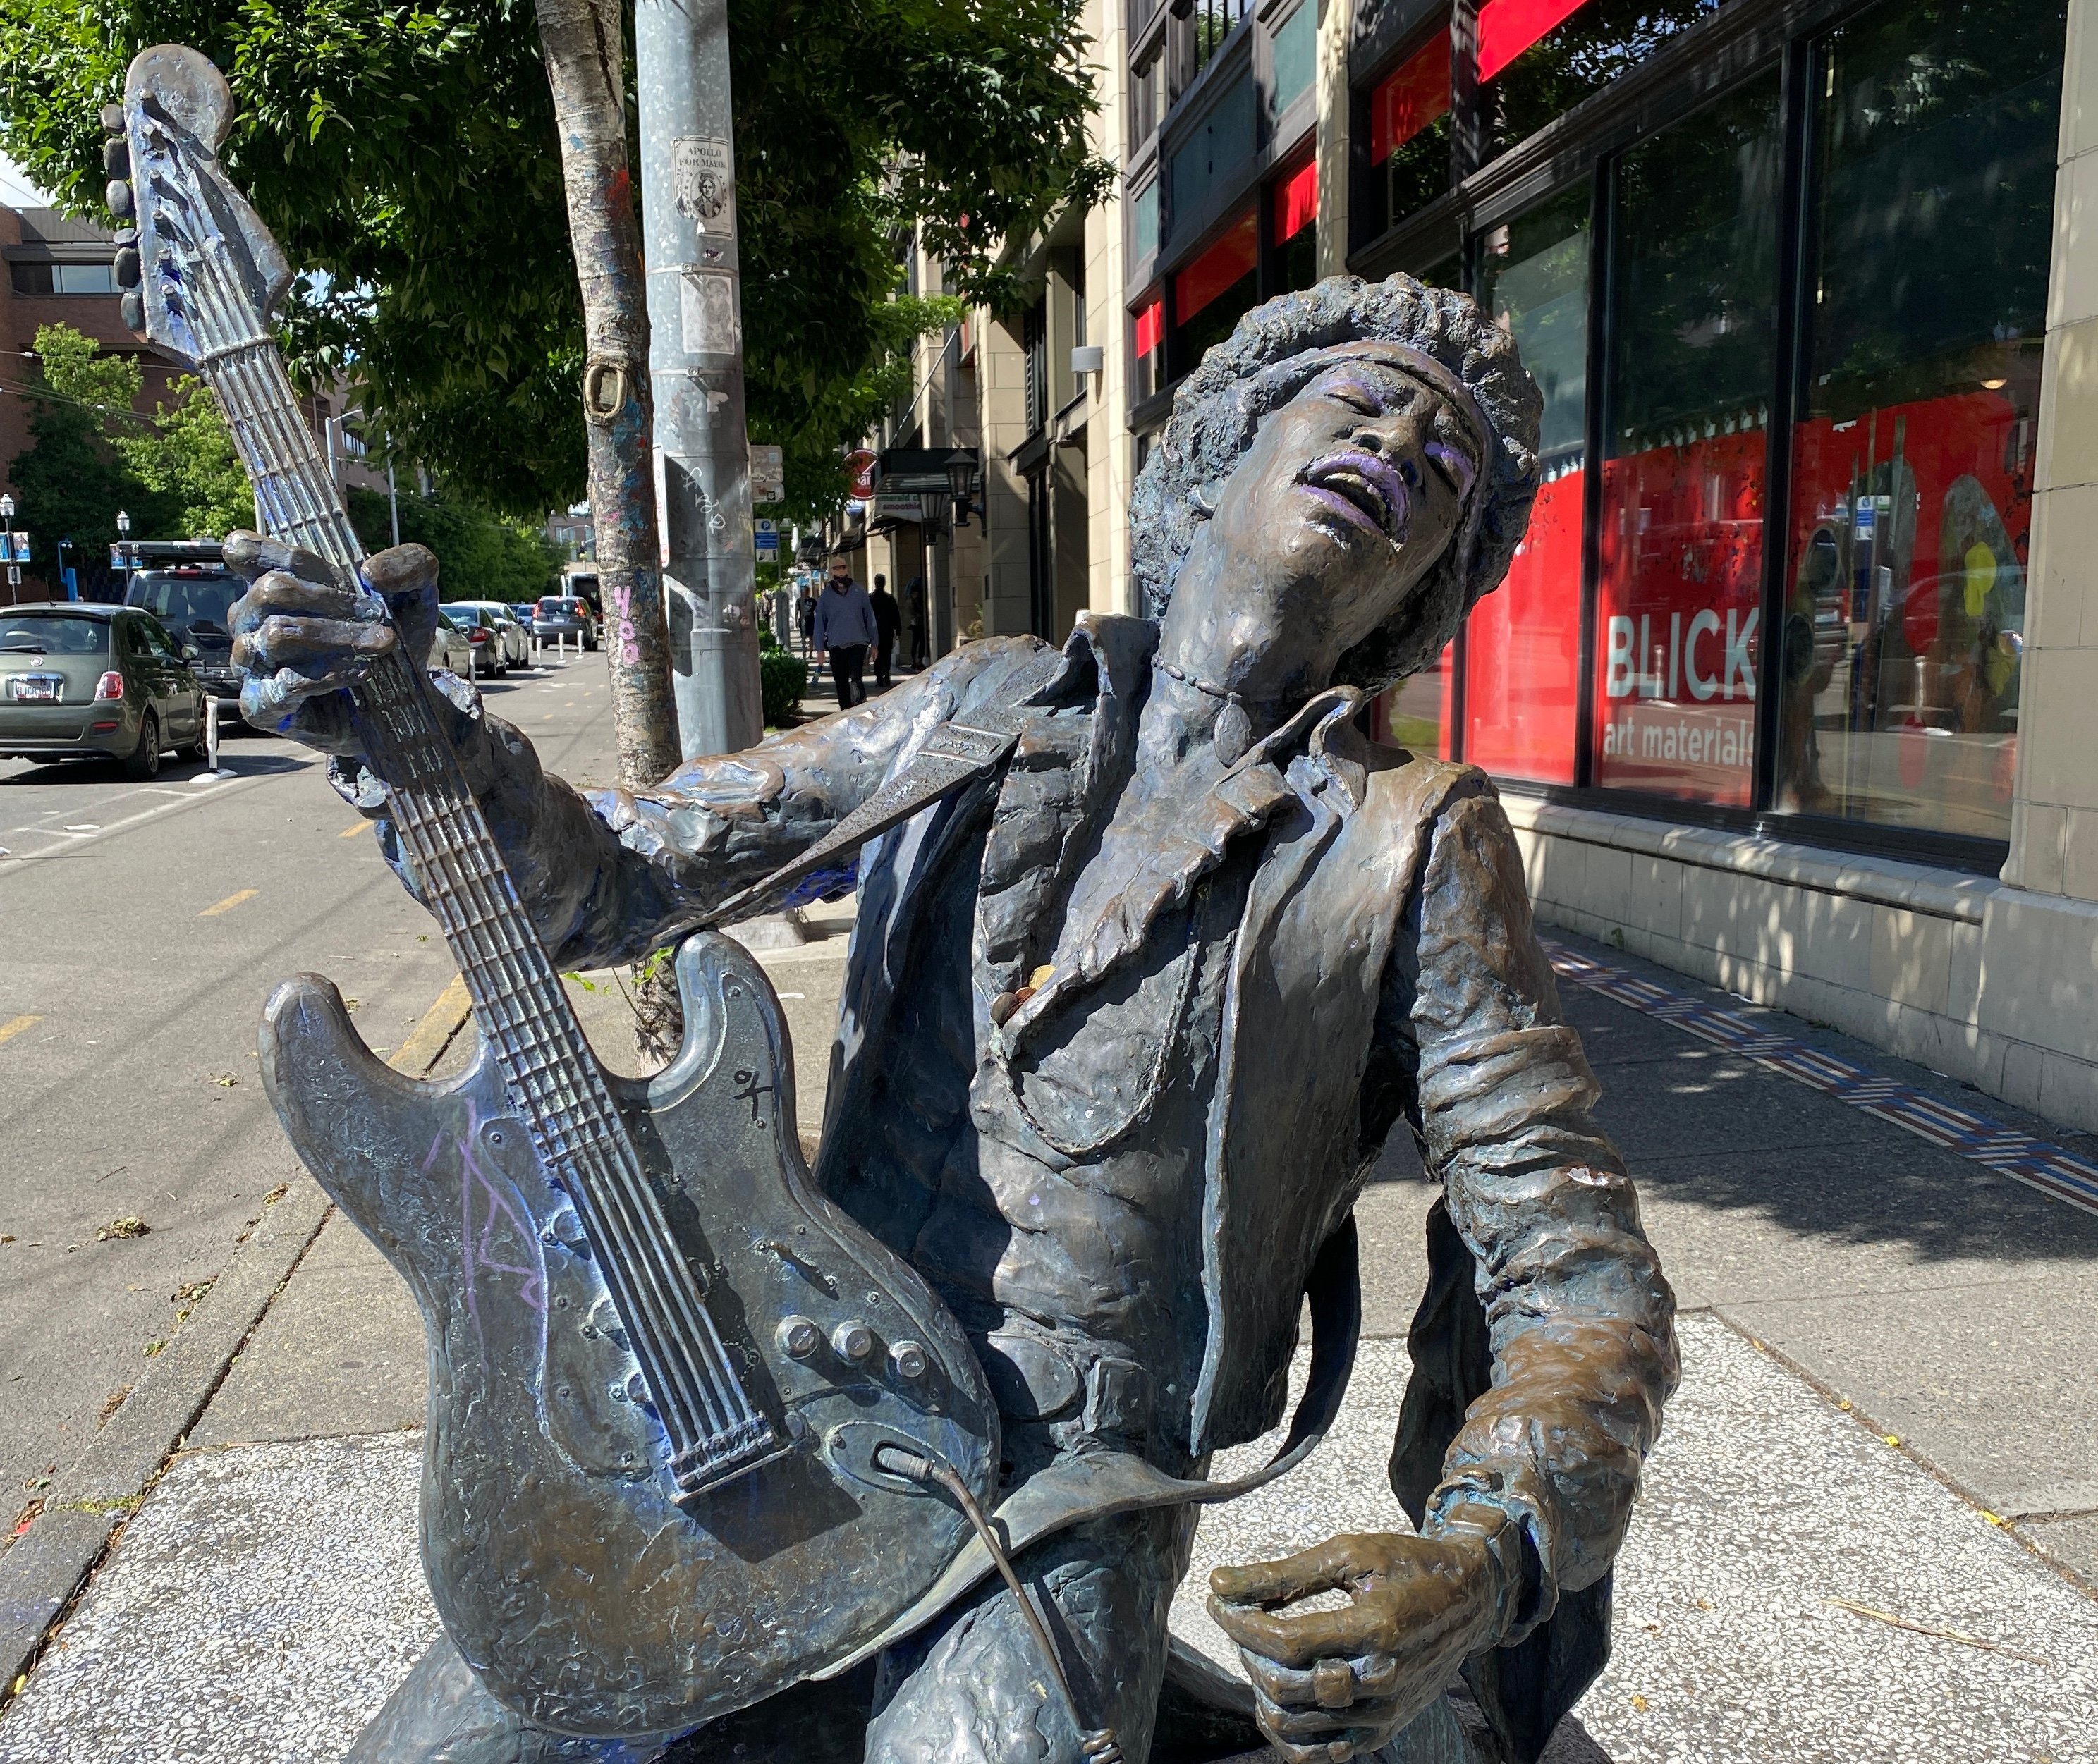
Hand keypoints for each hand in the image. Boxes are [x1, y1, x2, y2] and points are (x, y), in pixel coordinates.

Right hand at [225, 533, 439, 754]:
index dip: (290, 555)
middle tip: (377, 616)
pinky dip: (327, 675)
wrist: (404, 700)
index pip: (244, 550)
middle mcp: (250, 621)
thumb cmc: (392, 638)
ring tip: (380, 644)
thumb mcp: (414, 593)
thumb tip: (372, 572)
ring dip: (335, 637)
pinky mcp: (260, 706)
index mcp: (271, 584)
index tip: (345, 576)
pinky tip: (362, 671)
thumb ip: (408, 565)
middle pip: (270, 590)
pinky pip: (282, 685)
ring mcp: (250, 663)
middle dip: (330, 599)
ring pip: (276, 635)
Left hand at [1207, 1520, 1511, 1763]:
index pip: (1287, 1641)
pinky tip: (1276, 1694)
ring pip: (1295, 1723)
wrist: (1469, 1600)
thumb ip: (1284, 1573)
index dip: (1241, 1622)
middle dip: (1246, 1651)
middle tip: (1239, 1619)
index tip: (1220, 1599)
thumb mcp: (1349, 1552)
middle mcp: (1382, 1679)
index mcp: (1376, 1629)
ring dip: (1260, 1687)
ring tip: (1257, 1652)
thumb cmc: (1408, 1566)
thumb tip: (1221, 1582)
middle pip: (1286, 1685)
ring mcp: (1383, 1713)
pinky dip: (1287, 1731)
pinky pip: (1321, 1754)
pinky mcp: (1383, 1731)